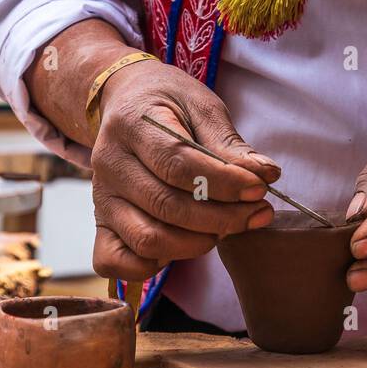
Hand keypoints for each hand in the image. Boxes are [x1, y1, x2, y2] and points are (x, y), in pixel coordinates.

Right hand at [90, 58, 280, 283]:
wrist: (126, 100)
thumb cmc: (169, 104)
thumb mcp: (202, 106)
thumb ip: (229, 144)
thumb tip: (266, 175)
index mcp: (132, 124)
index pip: (177, 163)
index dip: (223, 182)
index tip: (259, 189)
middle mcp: (109, 164)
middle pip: (165, 205)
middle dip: (221, 218)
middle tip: (257, 213)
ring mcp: (100, 198)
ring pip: (146, 239)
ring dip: (196, 243)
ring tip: (226, 227)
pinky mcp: (100, 224)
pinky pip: (114, 261)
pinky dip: (151, 267)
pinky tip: (184, 244)